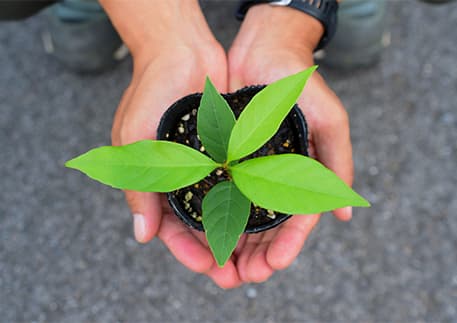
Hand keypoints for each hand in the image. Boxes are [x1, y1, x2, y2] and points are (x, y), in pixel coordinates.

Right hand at [102, 0, 241, 287]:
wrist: (181, 51)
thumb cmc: (150, 93)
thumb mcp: (134, 141)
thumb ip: (140, 188)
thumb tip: (143, 235)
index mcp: (158, 184)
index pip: (171, 229)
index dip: (186, 251)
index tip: (206, 267)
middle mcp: (186, 180)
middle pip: (201, 227)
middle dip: (218, 252)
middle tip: (237, 276)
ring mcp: (210, 167)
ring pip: (225, 211)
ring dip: (239, 236)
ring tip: (257, 259)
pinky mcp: (232, 152)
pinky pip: (243, 184)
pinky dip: (252, 204)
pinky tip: (266, 222)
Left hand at [227, 5, 353, 282]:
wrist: (264, 52)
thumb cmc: (301, 85)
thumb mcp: (329, 121)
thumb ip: (337, 164)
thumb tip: (344, 214)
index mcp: (301, 175)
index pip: (297, 220)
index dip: (288, 245)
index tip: (274, 264)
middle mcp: (274, 177)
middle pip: (266, 226)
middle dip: (257, 254)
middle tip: (243, 276)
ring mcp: (248, 169)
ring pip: (241, 216)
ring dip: (234, 244)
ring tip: (223, 267)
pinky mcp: (224, 158)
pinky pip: (218, 192)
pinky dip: (214, 215)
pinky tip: (206, 233)